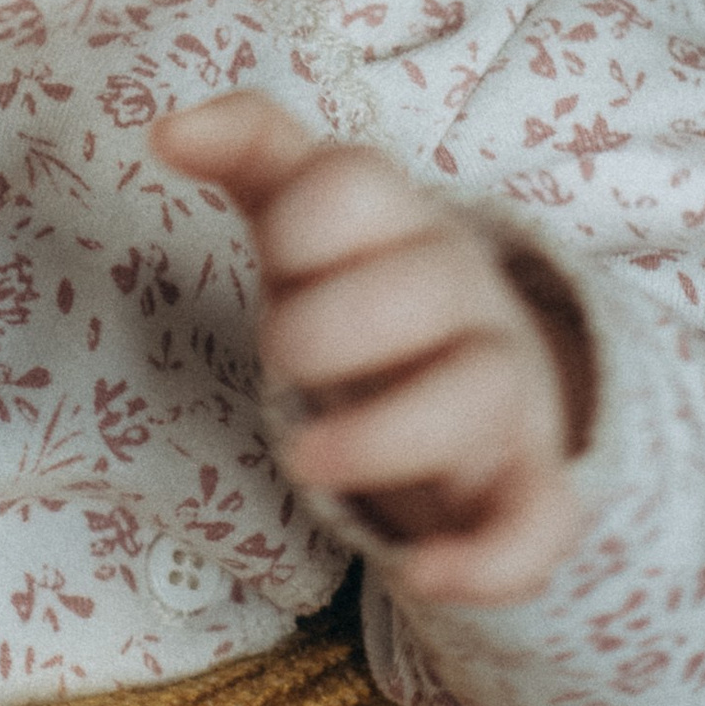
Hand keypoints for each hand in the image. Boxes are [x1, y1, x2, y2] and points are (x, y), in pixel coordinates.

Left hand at [153, 92, 592, 603]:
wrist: (480, 384)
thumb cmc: (363, 287)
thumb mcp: (305, 213)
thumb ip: (249, 148)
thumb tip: (164, 130)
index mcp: (403, 219)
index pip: (359, 184)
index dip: (300, 220)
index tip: (275, 257)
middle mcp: (465, 294)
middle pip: (425, 284)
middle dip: (330, 325)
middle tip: (278, 356)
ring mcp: (506, 391)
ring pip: (479, 394)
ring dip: (385, 433)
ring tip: (305, 460)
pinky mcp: (526, 486)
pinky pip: (540, 522)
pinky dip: (488, 558)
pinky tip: (419, 575)